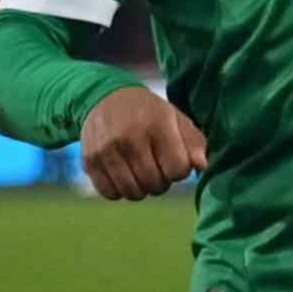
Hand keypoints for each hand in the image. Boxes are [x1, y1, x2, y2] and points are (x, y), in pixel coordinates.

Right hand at [80, 84, 204, 199]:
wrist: (105, 98)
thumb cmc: (148, 112)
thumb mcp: (176, 117)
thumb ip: (193, 141)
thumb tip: (202, 166)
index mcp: (158, 124)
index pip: (177, 169)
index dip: (180, 171)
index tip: (175, 162)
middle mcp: (131, 137)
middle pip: (155, 183)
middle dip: (162, 182)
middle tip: (158, 168)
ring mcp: (107, 150)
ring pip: (133, 192)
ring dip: (142, 188)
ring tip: (142, 172)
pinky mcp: (90, 161)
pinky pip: (110, 193)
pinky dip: (120, 190)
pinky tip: (124, 175)